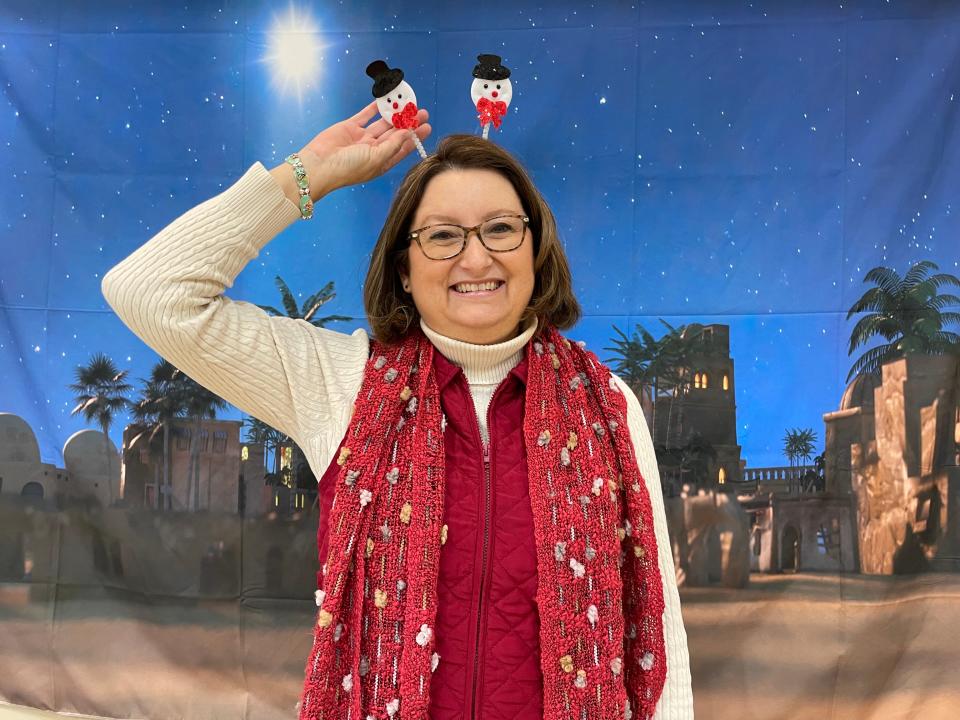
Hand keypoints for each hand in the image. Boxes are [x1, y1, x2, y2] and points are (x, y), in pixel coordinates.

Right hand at [300, 101, 431, 197]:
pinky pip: (365, 115)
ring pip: (382, 123)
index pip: (402, 148)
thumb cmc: (348, 168)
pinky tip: (386, 101)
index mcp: (381, 162)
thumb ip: (393, 144)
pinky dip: (375, 108)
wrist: (319, 165)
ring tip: (408, 104)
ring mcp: (362, 138)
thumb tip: (408, 133)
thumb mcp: (376, 158)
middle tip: (422, 112)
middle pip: (395, 134)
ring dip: (395, 114)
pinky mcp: (350, 127)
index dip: (415, 137)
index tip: (427, 127)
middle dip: (409, 123)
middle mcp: (373, 150)